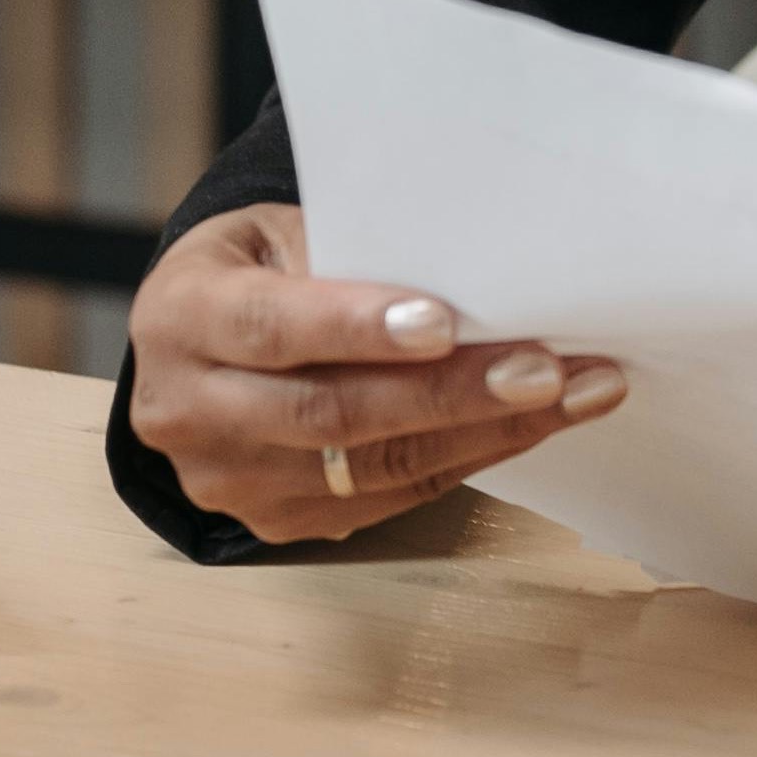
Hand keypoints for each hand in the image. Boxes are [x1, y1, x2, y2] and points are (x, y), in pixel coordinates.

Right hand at [126, 202, 623, 545]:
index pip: (273, 327)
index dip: (358, 327)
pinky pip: (388, 496)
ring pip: (372, 466)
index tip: (445, 323)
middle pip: (333, 412)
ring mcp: (230, 479)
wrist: (195, 347)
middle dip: (452, 392)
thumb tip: (474, 277)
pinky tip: (530, 425)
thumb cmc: (255, 270)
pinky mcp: (275, 521)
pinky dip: (468, 458)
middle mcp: (189, 410)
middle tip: (547, 369)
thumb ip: (348, 257)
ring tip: (573, 394)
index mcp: (182, 316)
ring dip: (486, 431)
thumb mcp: (276, 235)